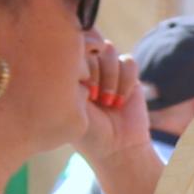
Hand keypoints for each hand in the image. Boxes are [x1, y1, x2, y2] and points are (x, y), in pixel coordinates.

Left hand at [80, 35, 153, 152]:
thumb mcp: (73, 103)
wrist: (116, 149)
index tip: (82, 87)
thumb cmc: (89, 132)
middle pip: (90, 44)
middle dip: (95, 71)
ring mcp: (107, 69)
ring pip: (109, 50)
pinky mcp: (127, 75)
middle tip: (94, 97)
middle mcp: (85, 67)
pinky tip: (121, 101)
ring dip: (110, 77)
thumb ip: (72, 74)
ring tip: (108, 102)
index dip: (79, 61)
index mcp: (66, 71)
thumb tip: (79, 49)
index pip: (70, 45)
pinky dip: (126, 81)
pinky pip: (128, 61)